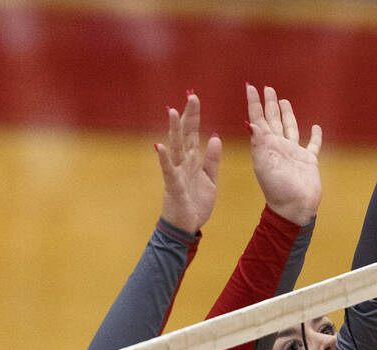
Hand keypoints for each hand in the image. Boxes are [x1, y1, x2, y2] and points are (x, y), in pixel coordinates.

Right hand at [156, 92, 220, 234]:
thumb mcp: (210, 179)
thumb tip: (216, 137)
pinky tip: (160, 146)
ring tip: (172, 111)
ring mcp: (176, 173)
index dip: (194, 116)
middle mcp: (183, 163)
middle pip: (185, 135)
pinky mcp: (174, 186)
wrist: (186, 227)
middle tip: (191, 95)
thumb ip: (213, 159)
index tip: (195, 97)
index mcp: (192, 161)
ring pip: (175, 148)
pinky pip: (168, 171)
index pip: (193, 134)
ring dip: (173, 130)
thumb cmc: (196, 203)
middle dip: (188, 116)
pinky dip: (164, 159)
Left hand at [248, 84, 321, 225]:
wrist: (294, 208)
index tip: (250, 86)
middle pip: (273, 119)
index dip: (254, 103)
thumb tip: (252, 121)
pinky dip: (315, 136)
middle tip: (267, 88)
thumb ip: (259, 142)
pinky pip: (312, 144)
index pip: (258, 119)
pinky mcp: (309, 160)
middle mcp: (278, 146)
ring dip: (287, 114)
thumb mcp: (264, 164)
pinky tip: (315, 126)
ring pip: (290, 128)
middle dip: (269, 104)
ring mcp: (293, 153)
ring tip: (283, 100)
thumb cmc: (277, 189)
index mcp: (265, 146)